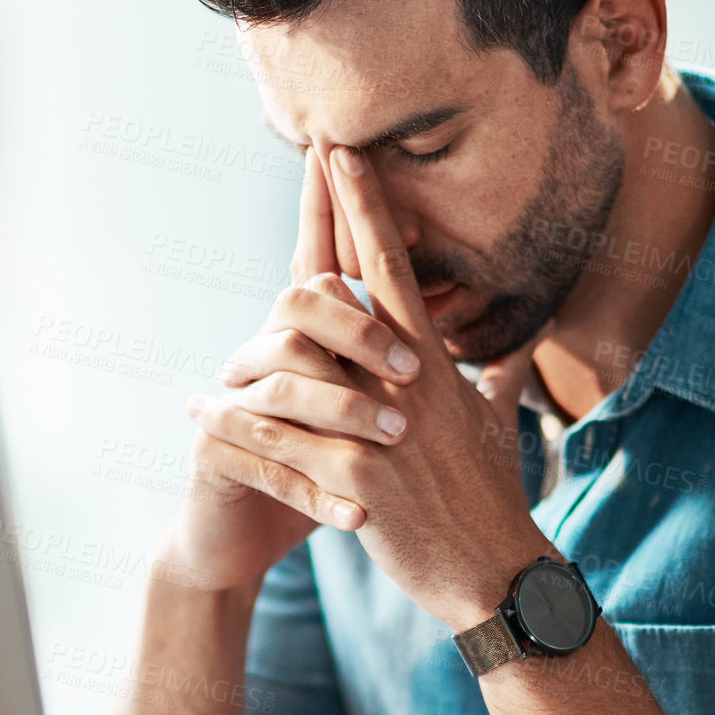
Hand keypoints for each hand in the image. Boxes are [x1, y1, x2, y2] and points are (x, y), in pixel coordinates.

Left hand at [184, 145, 554, 629]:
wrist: (493, 568)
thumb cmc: (493, 497)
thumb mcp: (499, 428)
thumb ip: (498, 381)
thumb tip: (514, 354)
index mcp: (433, 363)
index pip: (393, 269)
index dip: (368, 210)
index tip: (346, 155)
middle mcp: (406, 379)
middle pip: (356, 282)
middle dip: (335, 214)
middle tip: (315, 147)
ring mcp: (381, 422)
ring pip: (309, 353)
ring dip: (262, 322)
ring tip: (235, 294)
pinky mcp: (356, 474)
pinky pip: (286, 437)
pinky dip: (241, 421)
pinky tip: (201, 413)